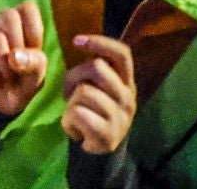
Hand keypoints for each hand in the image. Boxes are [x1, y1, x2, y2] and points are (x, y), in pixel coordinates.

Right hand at [0, 0, 48, 117]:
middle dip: (19, 51)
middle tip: (17, 73)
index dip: (34, 33)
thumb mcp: (34, 78)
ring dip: (5, 70)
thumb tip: (15, 57)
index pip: (27, 8)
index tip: (32, 57)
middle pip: (9, 17)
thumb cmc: (15, 86)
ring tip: (4, 84)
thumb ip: (35, 63)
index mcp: (16, 23)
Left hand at [60, 34, 137, 154]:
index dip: (100, 42)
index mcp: (126, 82)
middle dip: (74, 76)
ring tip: (74, 114)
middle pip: (97, 68)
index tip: (77, 41)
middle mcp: (128, 97)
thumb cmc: (95, 115)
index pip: (122, 54)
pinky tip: (74, 130)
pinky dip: (67, 121)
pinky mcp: (108, 135)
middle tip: (69, 93)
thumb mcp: (100, 90)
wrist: (101, 155)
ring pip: (84, 92)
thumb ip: (96, 71)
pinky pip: (77, 114)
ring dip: (70, 103)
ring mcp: (120, 117)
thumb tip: (79, 42)